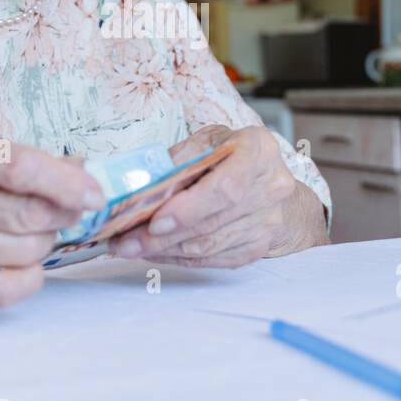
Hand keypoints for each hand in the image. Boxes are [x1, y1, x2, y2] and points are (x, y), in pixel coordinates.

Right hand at [0, 126, 103, 306]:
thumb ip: (25, 161)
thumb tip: (83, 178)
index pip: (20, 168)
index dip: (67, 184)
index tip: (94, 194)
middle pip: (29, 214)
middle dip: (63, 214)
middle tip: (67, 211)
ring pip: (26, 250)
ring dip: (45, 241)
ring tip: (32, 230)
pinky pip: (7, 288)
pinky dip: (30, 276)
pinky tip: (24, 261)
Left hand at [108, 125, 326, 267]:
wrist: (276, 186)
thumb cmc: (236, 157)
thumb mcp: (211, 141)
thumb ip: (180, 158)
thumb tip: (142, 184)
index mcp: (258, 150)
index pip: (225, 188)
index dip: (188, 209)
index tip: (154, 221)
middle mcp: (270, 187)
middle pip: (211, 222)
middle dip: (162, 236)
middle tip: (124, 242)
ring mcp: (268, 222)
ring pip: (208, 246)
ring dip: (164, 249)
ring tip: (131, 247)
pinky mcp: (258, 247)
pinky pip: (212, 259)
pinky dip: (179, 257)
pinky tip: (156, 252)